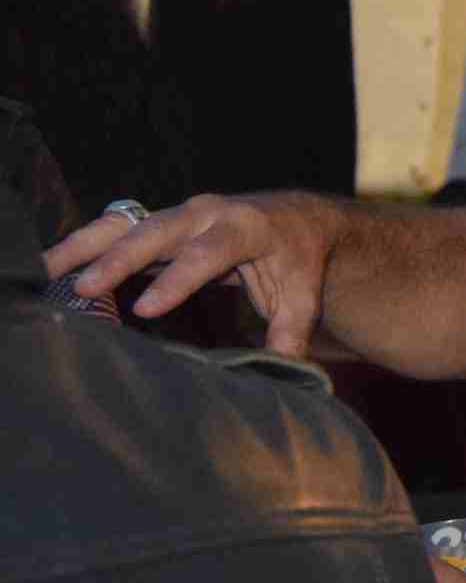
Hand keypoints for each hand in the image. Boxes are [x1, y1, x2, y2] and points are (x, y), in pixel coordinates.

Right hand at [41, 193, 333, 353]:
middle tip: (85, 289)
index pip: (209, 253)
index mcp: (246, 228)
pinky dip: (84, 245)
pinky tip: (53, 268)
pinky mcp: (159, 222)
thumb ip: (291, 331)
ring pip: (127, 224)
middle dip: (121, 259)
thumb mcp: (302, 294)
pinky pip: (117, 230)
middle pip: (158, 233)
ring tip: (46, 270)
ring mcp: (178, 215)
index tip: (147, 309)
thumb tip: (283, 368)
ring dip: (86, 246)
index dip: (178, 280)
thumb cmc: (297, 260)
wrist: (295, 219)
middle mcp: (207, 214)